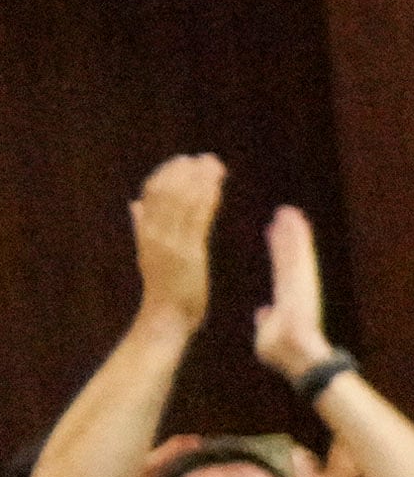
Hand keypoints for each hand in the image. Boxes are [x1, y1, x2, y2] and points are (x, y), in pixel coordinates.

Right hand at [130, 155, 221, 330]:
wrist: (166, 317)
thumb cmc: (164, 289)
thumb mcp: (148, 254)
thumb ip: (142, 227)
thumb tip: (134, 204)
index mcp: (146, 230)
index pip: (153, 192)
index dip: (168, 173)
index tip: (185, 160)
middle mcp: (155, 233)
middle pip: (168, 191)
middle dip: (187, 172)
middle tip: (207, 158)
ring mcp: (171, 243)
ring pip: (182, 202)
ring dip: (200, 181)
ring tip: (215, 166)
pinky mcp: (189, 254)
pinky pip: (197, 220)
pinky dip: (206, 200)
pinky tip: (217, 187)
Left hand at [249, 202, 330, 384]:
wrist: (299, 358)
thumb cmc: (284, 354)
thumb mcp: (268, 335)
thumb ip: (266, 322)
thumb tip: (262, 314)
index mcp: (288, 300)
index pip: (282, 269)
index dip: (279, 250)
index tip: (273, 232)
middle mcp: (297, 288)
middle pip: (290, 256)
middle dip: (287, 235)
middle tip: (284, 212)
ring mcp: (302, 283)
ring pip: (296, 251)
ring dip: (293, 231)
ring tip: (288, 210)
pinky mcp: (303, 280)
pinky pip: (298, 253)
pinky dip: (296, 236)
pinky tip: (292, 218)